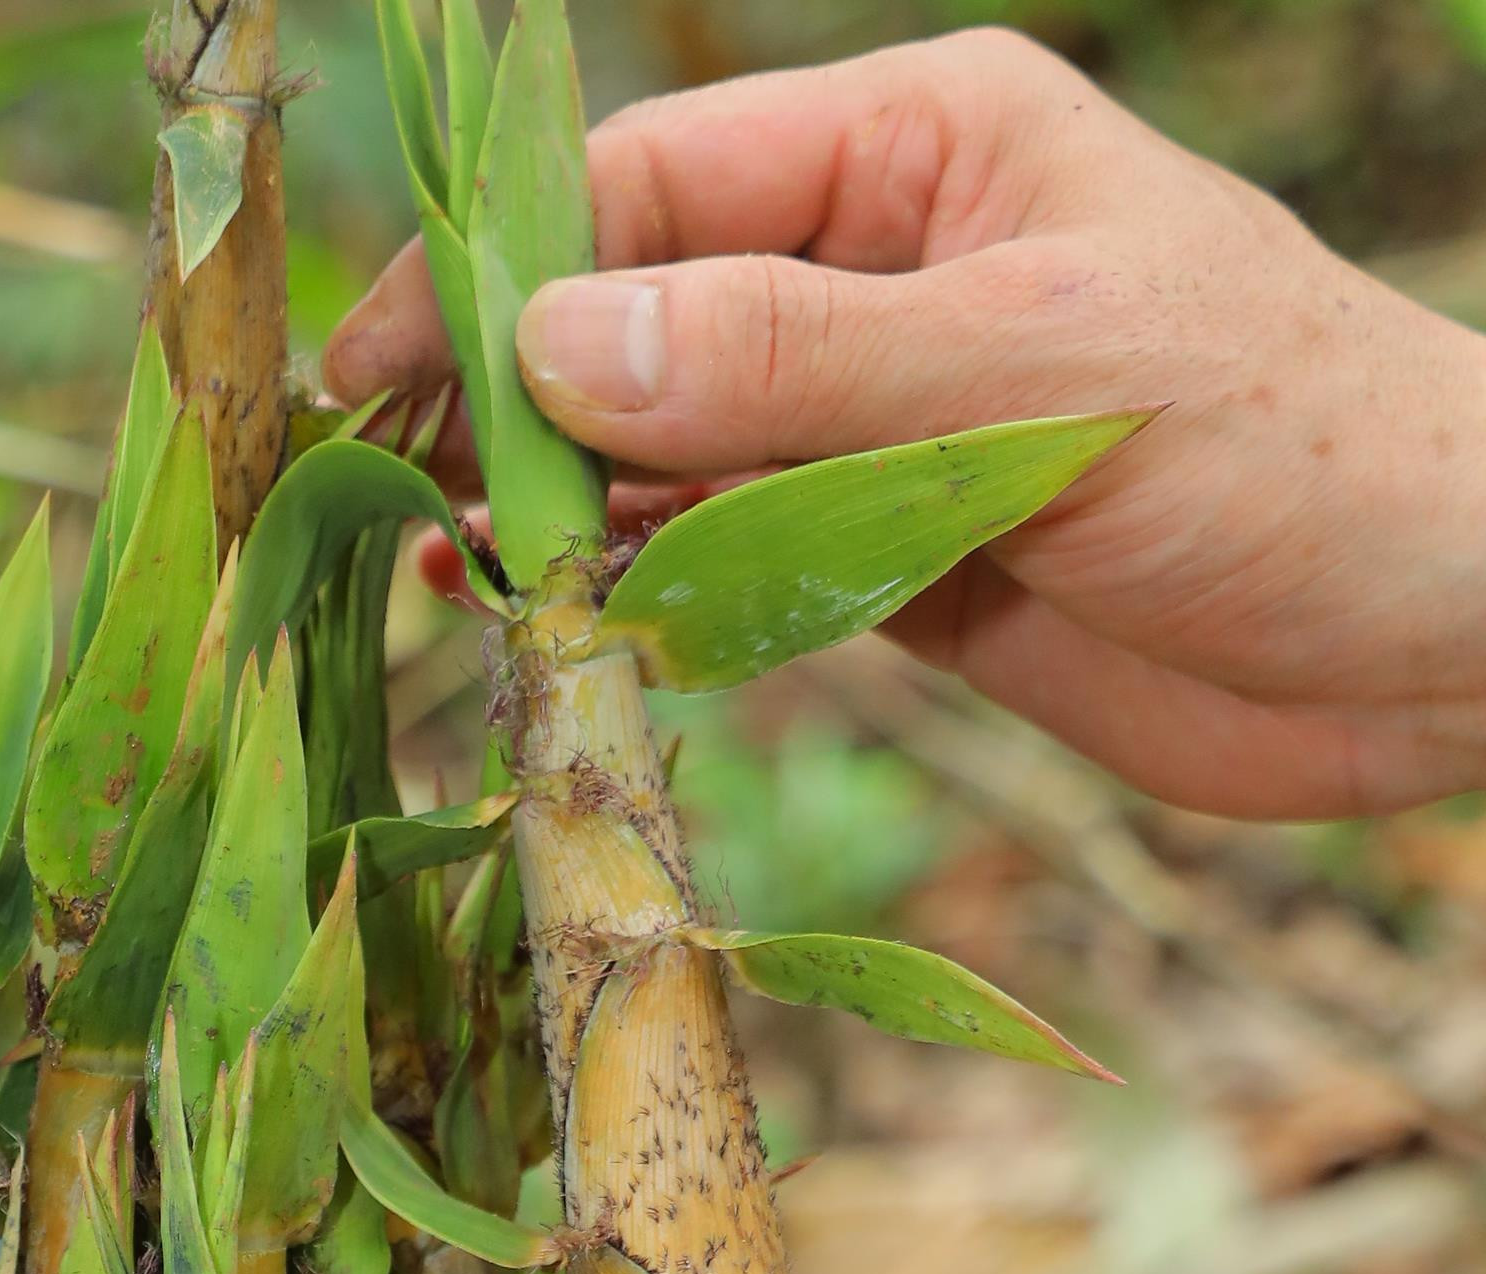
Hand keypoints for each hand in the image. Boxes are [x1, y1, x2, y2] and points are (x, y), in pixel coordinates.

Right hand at [322, 27, 1485, 818]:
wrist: (1438, 638)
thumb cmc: (1287, 452)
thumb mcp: (1030, 374)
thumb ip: (789, 367)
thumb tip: (551, 348)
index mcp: (918, 148)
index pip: (657, 183)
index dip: (501, 274)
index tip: (381, 376)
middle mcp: (882, 270)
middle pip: (635, 319)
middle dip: (508, 407)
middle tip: (385, 504)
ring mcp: (881, 424)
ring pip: (666, 456)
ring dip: (563, 521)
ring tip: (457, 586)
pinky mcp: (897, 566)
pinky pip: (730, 570)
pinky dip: (644, 605)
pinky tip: (564, 635)